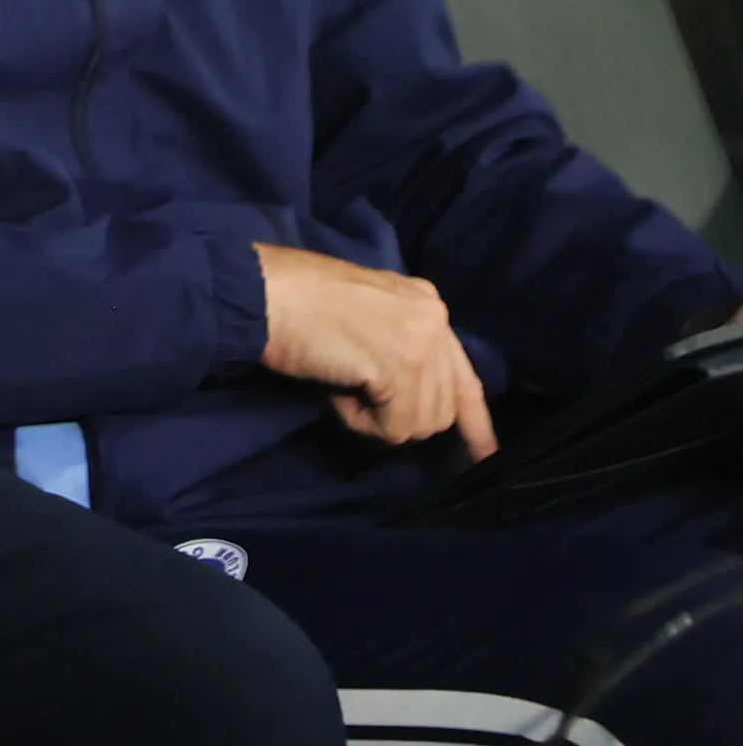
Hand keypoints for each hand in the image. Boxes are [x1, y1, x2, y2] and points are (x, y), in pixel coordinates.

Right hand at [255, 243, 495, 459]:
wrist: (259, 290)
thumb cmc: (292, 301)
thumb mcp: (362, 315)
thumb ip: (397, 343)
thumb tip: (407, 396)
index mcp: (425, 302)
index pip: (463, 374)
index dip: (474, 421)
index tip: (486, 455)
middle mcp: (434, 318)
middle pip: (444, 406)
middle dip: (401, 415)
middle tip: (353, 394)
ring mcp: (421, 341)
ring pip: (424, 422)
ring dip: (379, 419)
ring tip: (341, 386)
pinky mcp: (400, 366)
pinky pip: (395, 427)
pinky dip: (360, 422)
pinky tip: (335, 390)